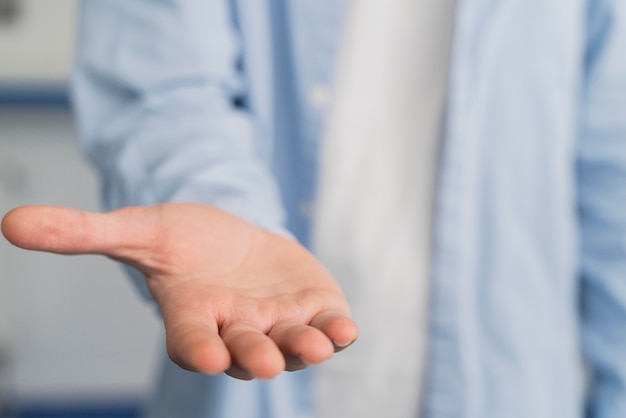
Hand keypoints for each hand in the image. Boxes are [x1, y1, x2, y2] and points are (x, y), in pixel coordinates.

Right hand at [1, 203, 357, 379]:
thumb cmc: (184, 242)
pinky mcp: (311, 310)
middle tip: (262, 361)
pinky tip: (346, 329)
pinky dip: (337, 330)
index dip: (197, 348)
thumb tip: (10, 222)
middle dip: (255, 356)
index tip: (203, 357)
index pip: (191, 340)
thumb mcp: (140, 229)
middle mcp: (236, 330)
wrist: (232, 242)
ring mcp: (277, 323)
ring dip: (304, 347)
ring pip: (291, 345)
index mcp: (194, 317)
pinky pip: (326, 326)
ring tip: (317, 344)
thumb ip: (85, 233)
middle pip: (244, 351)